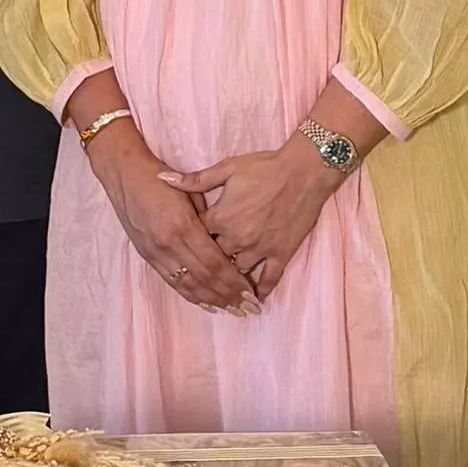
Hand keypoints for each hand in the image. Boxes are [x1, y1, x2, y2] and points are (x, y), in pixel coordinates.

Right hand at [83, 123, 256, 313]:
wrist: (124, 174)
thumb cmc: (160, 178)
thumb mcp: (190, 191)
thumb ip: (208, 217)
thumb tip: (228, 241)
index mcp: (183, 225)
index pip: (214, 262)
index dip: (234, 281)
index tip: (252, 292)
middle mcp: (169, 244)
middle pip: (205, 278)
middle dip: (229, 296)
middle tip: (250, 308)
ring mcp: (156, 253)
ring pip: (189, 285)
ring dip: (213, 300)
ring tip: (234, 311)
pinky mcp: (148, 256)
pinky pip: (173, 282)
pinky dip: (193, 295)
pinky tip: (208, 304)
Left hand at [163, 140, 348, 300]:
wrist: (304, 171)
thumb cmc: (265, 167)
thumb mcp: (227, 169)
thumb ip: (194, 180)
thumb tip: (162, 177)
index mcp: (220, 218)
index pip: (196, 237)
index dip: (190, 241)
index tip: (184, 247)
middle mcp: (237, 238)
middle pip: (214, 259)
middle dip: (208, 264)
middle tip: (202, 271)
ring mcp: (260, 248)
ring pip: (237, 272)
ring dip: (230, 280)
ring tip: (223, 289)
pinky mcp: (281, 253)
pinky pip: (269, 278)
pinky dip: (261, 289)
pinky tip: (255, 298)